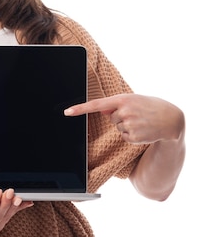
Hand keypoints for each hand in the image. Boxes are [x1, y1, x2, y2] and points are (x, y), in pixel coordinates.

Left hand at [64, 93, 184, 144]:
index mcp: (122, 99)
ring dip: (128, 126)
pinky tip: (143, 130)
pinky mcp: (132, 136)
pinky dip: (132, 135)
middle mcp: (123, 111)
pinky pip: (124, 137)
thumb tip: (103, 111)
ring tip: (141, 122)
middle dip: (122, 117)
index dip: (80, 108)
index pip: (96, 104)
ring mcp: (128, 124)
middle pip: (111, 118)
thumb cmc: (150, 106)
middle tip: (137, 114)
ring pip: (118, 128)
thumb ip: (117, 104)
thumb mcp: (134, 100)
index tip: (67, 112)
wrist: (170, 119)